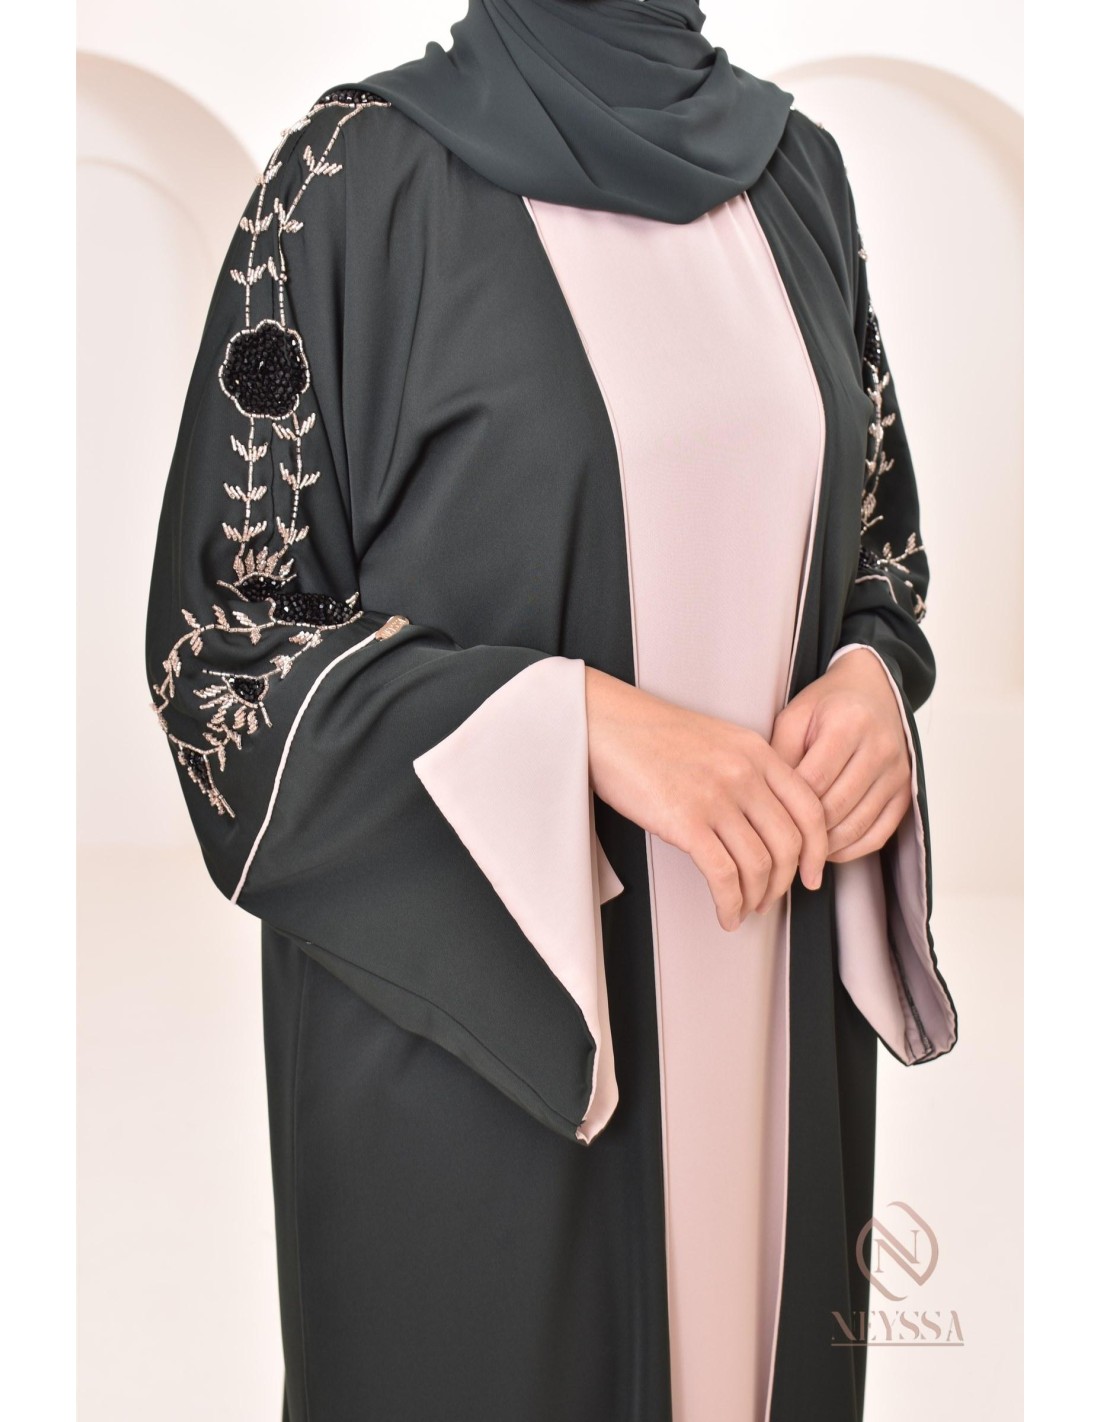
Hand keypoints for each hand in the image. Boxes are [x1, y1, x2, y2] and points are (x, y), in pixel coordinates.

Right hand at [584, 667, 828, 932]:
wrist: (605, 724)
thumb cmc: (650, 734)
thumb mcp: (716, 740)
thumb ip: (748, 771)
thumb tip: (763, 821)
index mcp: (757, 752)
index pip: (810, 809)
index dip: (818, 851)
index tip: (812, 873)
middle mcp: (744, 773)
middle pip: (789, 844)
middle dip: (784, 882)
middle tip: (770, 898)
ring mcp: (716, 797)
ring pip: (759, 865)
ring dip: (756, 898)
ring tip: (744, 908)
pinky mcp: (686, 820)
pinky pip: (723, 875)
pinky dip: (730, 903)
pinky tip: (726, 912)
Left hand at [769, 647, 912, 863]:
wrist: (873, 690)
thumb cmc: (828, 705)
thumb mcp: (794, 717)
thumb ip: (780, 756)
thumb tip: (769, 803)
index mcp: (849, 724)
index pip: (814, 780)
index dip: (787, 805)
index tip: (766, 818)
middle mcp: (880, 748)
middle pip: (836, 807)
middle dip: (804, 829)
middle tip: (778, 841)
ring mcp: (897, 773)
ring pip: (857, 826)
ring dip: (825, 845)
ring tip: (799, 848)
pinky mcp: (905, 791)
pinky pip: (879, 834)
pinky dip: (851, 849)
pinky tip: (827, 849)